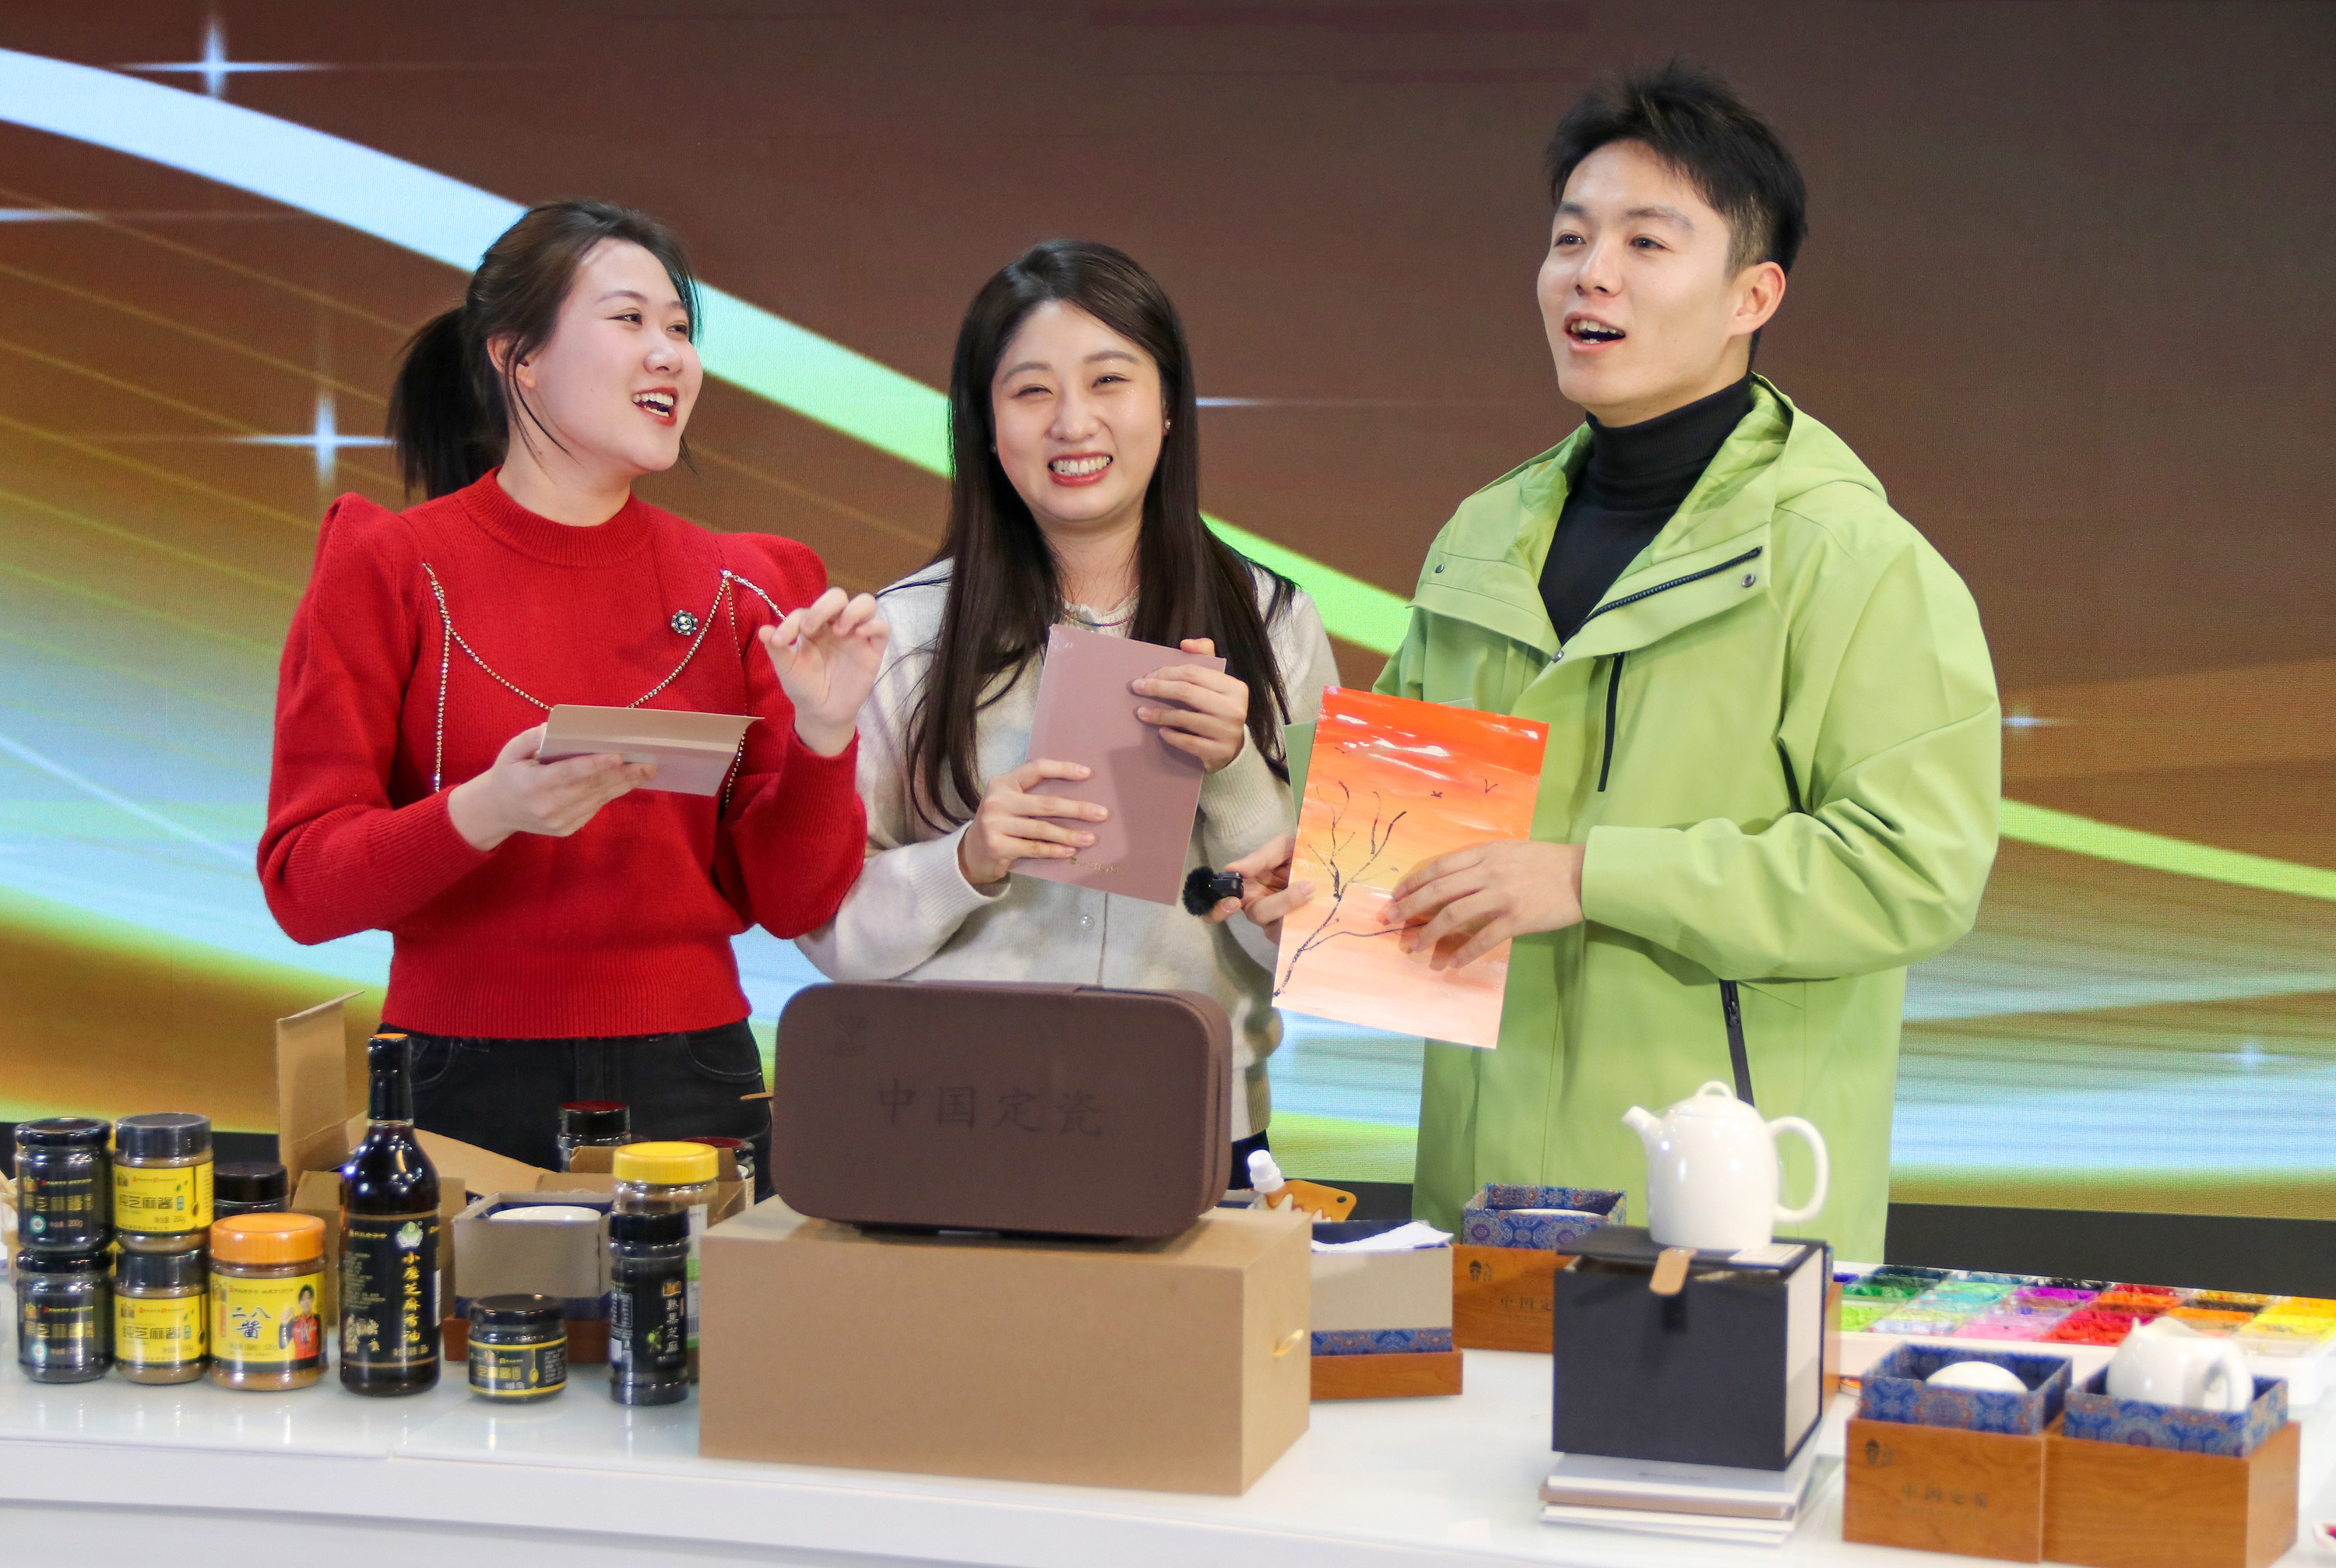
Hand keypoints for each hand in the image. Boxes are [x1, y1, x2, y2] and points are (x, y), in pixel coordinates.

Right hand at [445, 724, 656, 852]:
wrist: (496, 811)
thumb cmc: (508, 774)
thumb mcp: (510, 752)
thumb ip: (530, 739)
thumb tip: (551, 729)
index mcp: (533, 784)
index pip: (569, 773)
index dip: (595, 765)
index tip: (618, 756)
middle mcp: (548, 806)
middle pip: (591, 788)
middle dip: (622, 775)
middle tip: (648, 764)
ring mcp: (558, 821)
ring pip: (597, 800)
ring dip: (623, 785)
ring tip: (645, 772)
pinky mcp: (566, 829)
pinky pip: (593, 809)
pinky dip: (610, 794)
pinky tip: (626, 782)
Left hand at [759, 587, 888, 757]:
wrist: (822, 712)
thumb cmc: (804, 687)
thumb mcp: (787, 669)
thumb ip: (777, 649)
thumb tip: (763, 630)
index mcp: (813, 626)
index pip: (804, 612)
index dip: (790, 623)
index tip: (779, 642)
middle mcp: (835, 625)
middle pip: (837, 597)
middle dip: (823, 607)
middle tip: (808, 630)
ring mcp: (856, 635)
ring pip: (865, 603)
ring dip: (852, 611)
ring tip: (839, 631)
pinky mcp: (873, 649)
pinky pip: (882, 628)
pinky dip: (873, 625)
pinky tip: (859, 635)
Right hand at [957, 759, 1108, 887]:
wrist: (971, 852)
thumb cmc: (1000, 824)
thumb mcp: (1010, 803)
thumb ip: (1033, 796)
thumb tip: (1078, 797)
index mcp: (1003, 783)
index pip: (1036, 768)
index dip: (1062, 769)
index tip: (1087, 774)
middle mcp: (997, 800)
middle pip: (1046, 803)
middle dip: (1077, 808)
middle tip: (1100, 813)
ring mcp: (995, 824)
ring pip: (1042, 829)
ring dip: (1070, 834)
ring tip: (1090, 838)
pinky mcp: (997, 846)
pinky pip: (1034, 848)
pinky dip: (1054, 850)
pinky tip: (1070, 850)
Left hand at [1133, 638, 1249, 772]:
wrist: (1234, 747)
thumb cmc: (1218, 708)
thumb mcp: (1217, 682)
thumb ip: (1205, 657)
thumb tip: (1185, 644)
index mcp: (1234, 687)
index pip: (1193, 673)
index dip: (1166, 672)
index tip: (1147, 676)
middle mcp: (1234, 708)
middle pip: (1186, 692)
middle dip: (1157, 688)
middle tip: (1137, 688)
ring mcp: (1228, 732)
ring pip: (1184, 718)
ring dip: (1158, 714)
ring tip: (1141, 712)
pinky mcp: (1219, 752)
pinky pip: (1188, 742)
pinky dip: (1171, 736)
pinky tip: (1160, 731)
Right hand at [1202, 832, 1315, 946]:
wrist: (1329, 862)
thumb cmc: (1299, 852)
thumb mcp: (1282, 847)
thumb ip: (1259, 857)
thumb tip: (1232, 870)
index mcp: (1247, 887)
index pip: (1218, 906)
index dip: (1218, 909)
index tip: (1234, 901)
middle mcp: (1258, 906)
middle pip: (1257, 915)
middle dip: (1281, 903)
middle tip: (1307, 888)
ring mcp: (1278, 921)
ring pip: (1278, 927)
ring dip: (1298, 910)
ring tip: (1315, 891)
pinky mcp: (1296, 932)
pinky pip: (1295, 935)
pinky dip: (1305, 924)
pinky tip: (1317, 909)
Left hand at [1383, 839, 1585, 969]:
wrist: (1585, 873)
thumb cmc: (1547, 862)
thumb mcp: (1510, 851)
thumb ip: (1482, 862)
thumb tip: (1452, 877)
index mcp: (1485, 854)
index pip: (1439, 867)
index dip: (1413, 882)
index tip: (1395, 896)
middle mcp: (1489, 872)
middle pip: (1438, 890)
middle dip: (1409, 907)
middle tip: (1389, 921)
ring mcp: (1503, 895)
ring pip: (1455, 915)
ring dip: (1430, 933)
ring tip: (1415, 948)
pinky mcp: (1518, 918)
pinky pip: (1484, 938)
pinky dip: (1465, 952)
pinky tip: (1452, 963)